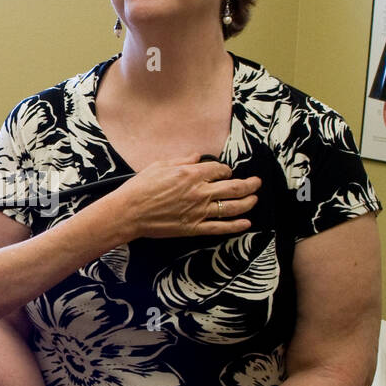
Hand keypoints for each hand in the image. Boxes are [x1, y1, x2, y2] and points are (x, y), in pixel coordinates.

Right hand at [114, 159, 260, 240]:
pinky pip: (220, 227)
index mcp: (191, 174)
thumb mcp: (160, 165)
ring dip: (248, 202)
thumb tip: (197, 156)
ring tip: (255, 199)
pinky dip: (236, 226)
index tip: (226, 172)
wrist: (129, 212)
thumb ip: (182, 160)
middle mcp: (200, 192)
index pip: (219, 169)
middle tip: (257, 182)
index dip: (226, 170)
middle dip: (249, 184)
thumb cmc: (140, 187)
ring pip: (232, 207)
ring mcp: (199, 211)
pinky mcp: (195, 228)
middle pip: (234, 187)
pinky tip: (246, 223)